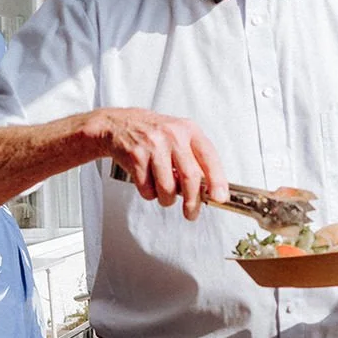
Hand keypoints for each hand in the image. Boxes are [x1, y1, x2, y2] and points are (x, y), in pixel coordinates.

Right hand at [89, 108, 227, 217]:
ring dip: (167, 199)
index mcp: (188, 129)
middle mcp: (172, 135)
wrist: (118, 125)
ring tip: (164, 194)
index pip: (209, 157)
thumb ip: (194, 159)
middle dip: (192, 202)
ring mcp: (153, 145)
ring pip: (167, 188)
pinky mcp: (136, 156)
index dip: (217, 180)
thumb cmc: (153, 135)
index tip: (219, 197)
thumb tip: (209, 189)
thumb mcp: (178, 137)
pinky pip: (147, 189)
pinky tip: (148, 183)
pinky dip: (149, 194)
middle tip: (191, 213)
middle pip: (189, 177)